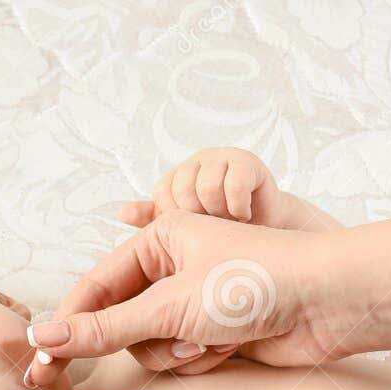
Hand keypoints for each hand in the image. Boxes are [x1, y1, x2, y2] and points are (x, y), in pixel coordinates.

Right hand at [26, 212, 349, 386]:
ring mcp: (194, 303)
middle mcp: (173, 267)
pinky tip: (229, 346)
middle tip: (72, 375)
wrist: (327, 304)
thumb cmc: (258, 282)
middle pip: (117, 321)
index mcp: (160, 238)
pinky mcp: (215, 334)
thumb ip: (105, 328)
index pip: (93, 286)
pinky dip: (200, 359)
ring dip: (174, 351)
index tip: (38, 362)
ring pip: (149, 347)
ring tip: (207, 338)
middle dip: (131, 339)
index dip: (64, 326)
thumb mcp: (171, 304)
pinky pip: (181, 359)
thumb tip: (47, 339)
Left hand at [119, 147, 283, 227]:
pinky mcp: (247, 161)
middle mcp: (198, 161)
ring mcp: (223, 157)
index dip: (177, 218)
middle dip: (199, 219)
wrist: (269, 230)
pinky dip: (238, 208)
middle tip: (216, 229)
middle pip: (182, 191)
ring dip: (220, 214)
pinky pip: (234, 186)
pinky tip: (244, 215)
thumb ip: (155, 220)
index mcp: (179, 176)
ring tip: (231, 223)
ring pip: (207, 188)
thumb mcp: (186, 229)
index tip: (195, 231)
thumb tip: (121, 213)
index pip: (162, 194)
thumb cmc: (225, 231)